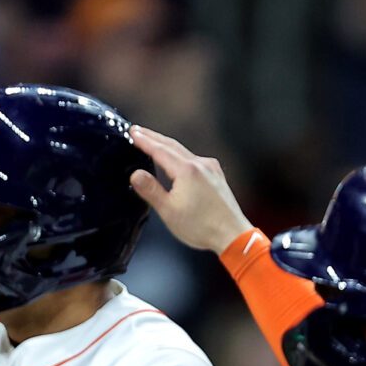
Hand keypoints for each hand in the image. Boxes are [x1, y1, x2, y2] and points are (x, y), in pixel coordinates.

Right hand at [127, 126, 250, 253]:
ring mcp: (211, 169)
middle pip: (172, 145)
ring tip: (153, 142)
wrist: (232, 235)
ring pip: (184, 151)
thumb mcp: (169, 210)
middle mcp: (201, 165)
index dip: (144, 141)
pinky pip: (194, 159)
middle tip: (138, 131)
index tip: (133, 133)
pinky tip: (177, 159)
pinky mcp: (216, 176)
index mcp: (187, 171)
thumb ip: (151, 190)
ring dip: (166, 145)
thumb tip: (136, 174)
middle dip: (153, 137)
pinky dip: (180, 155)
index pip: (160, 150)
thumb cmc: (202, 226)